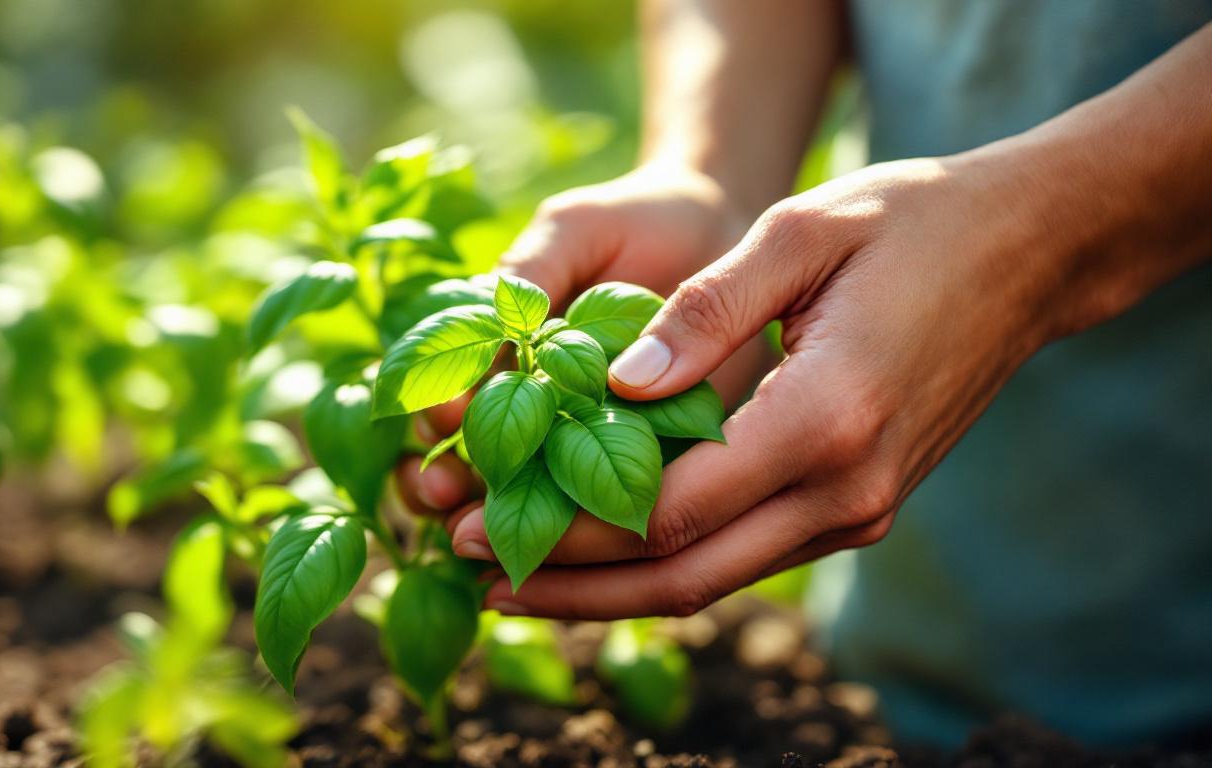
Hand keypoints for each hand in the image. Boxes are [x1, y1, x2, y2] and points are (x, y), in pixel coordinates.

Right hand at [397, 163, 770, 515]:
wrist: (727, 238)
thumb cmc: (636, 223)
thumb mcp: (574, 229)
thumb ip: (530, 271)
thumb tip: (491, 328)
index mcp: (501, 355)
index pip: (449, 396)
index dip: (437, 415)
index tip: (440, 421)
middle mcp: (532, 408)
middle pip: (467, 465)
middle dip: (445, 487)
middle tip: (444, 496)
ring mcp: (583, 446)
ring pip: (524, 501)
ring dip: (496, 520)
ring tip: (483, 533)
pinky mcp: (644, 468)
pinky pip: (603, 513)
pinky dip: (580, 538)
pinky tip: (569, 551)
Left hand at [453, 150, 1097, 618]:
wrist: (1026, 253)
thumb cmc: (911, 224)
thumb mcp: (800, 232)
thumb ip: (705, 312)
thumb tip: (614, 383)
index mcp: (827, 420)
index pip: (670, 508)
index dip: (566, 525)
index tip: (479, 520)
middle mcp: (848, 489)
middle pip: (684, 574)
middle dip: (573, 581)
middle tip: (478, 569)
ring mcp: (861, 509)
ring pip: (715, 581)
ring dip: (615, 587)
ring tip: (520, 574)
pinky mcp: (859, 506)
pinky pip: (746, 556)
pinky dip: (669, 560)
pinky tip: (606, 548)